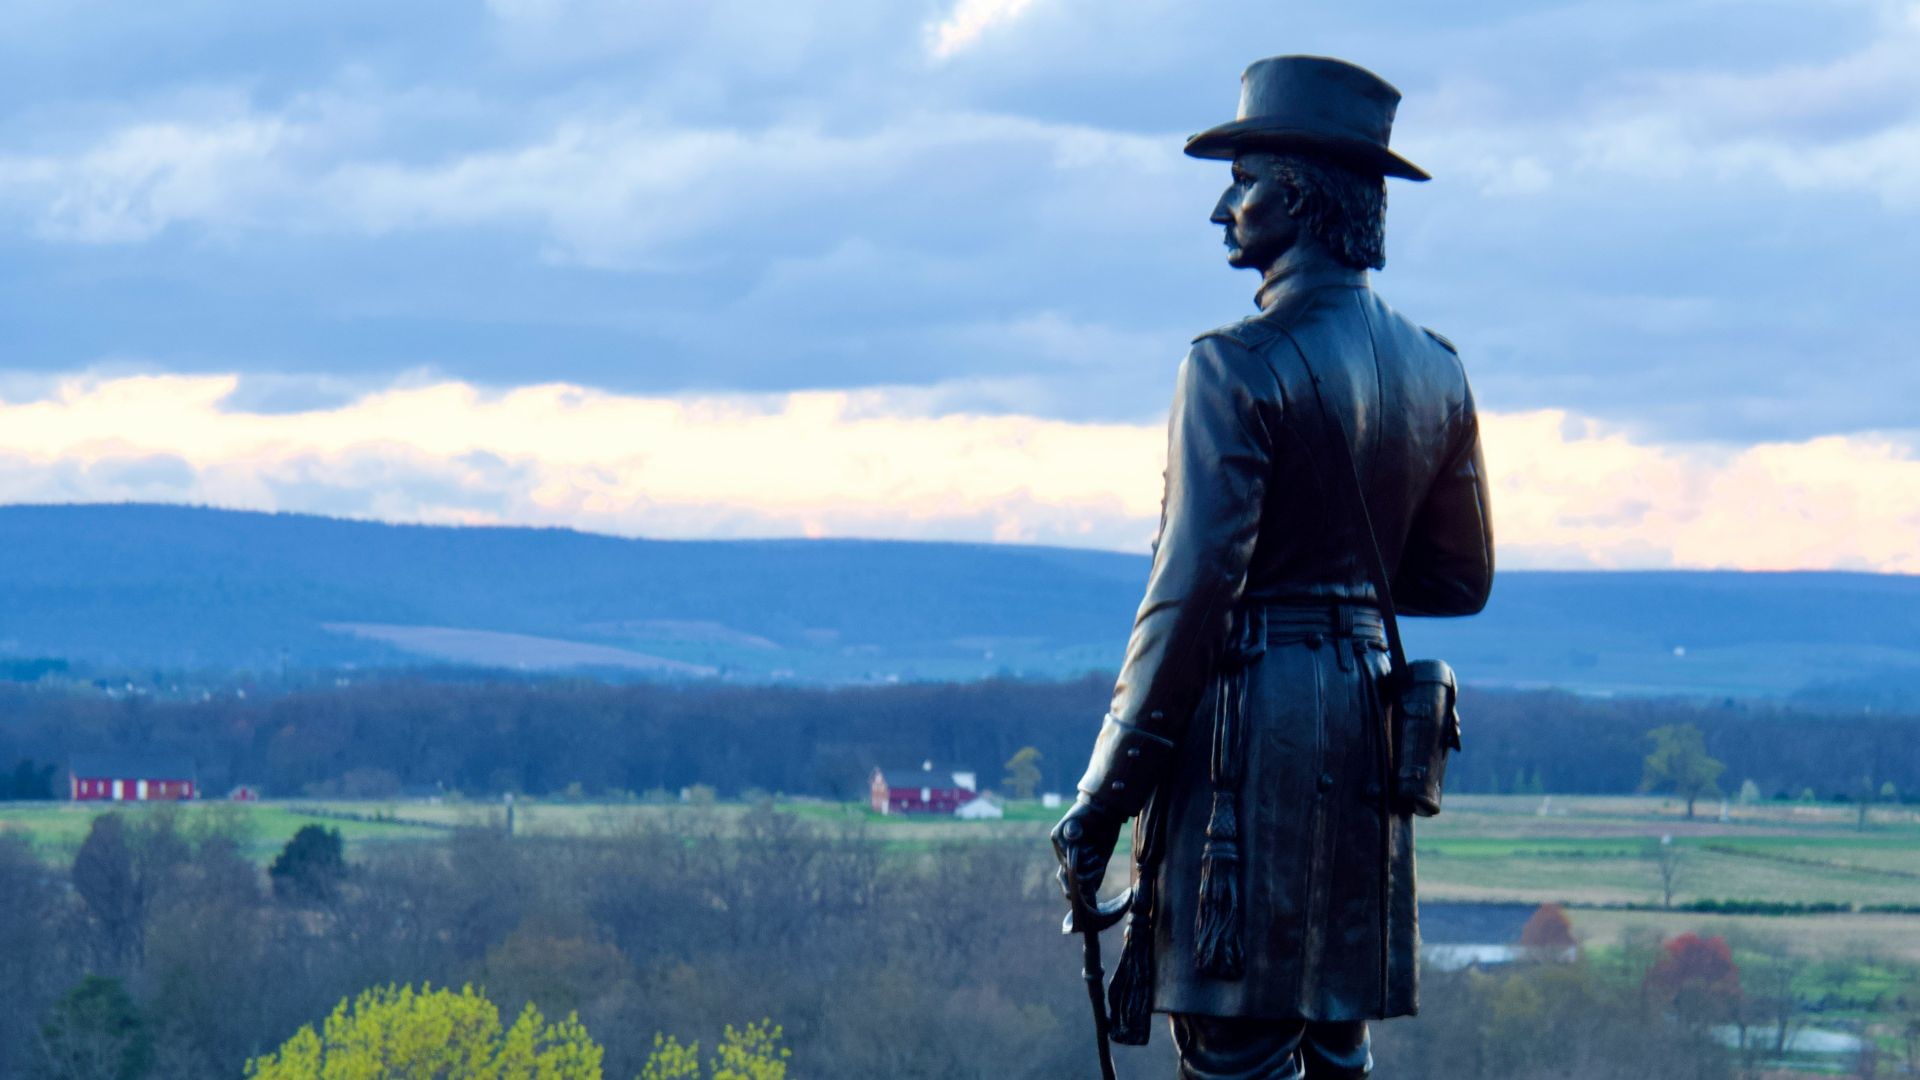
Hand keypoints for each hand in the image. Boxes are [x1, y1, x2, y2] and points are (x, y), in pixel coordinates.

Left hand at [1050, 796, 1121, 913]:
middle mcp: (1062, 851)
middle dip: (1081, 882)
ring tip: (1097, 856)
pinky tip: (1093, 851)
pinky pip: (1069, 855)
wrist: (1107, 810)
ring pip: (1069, 868)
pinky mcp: (1058, 834)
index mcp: (1070, 857)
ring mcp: (1058, 842)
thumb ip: (1094, 873)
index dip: (1071, 891)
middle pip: (1063, 877)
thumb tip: (1091, 892)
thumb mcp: (1100, 858)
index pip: (1064, 879)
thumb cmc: (1104, 832)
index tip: (1083, 899)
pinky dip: (1083, 857)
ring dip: (1087, 866)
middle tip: (1093, 879)